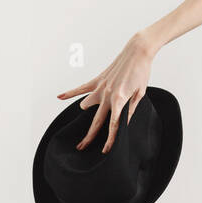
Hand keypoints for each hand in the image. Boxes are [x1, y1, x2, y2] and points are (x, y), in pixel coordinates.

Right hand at [57, 31, 156, 153]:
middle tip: (82, 147)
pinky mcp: (97, 80)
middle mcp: (107, 95)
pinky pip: (80, 88)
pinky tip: (60, 97)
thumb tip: (125, 123)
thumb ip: (131, 109)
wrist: (137, 52)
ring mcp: (100, 87)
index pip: (114, 125)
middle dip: (89, 136)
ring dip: (86, 113)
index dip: (110, 140)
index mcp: (120, 100)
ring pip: (86, 105)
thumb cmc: (142, 72)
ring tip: (85, 122)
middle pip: (96, 121)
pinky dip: (70, 93)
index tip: (105, 150)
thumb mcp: (140, 93)